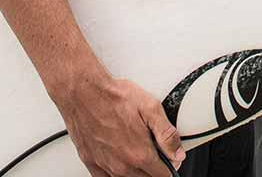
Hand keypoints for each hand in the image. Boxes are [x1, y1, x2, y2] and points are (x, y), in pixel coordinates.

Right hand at [55, 72, 184, 176]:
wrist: (83, 93)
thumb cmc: (113, 97)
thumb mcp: (150, 108)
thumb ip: (167, 134)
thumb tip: (178, 153)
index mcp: (140, 153)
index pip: (163, 174)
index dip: (170, 166)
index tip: (169, 158)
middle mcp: (122, 165)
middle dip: (154, 170)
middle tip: (154, 154)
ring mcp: (106, 166)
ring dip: (136, 172)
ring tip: (136, 154)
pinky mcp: (91, 163)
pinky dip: (116, 174)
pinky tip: (119, 162)